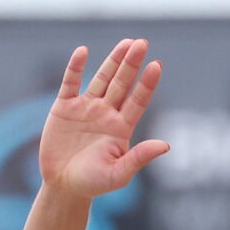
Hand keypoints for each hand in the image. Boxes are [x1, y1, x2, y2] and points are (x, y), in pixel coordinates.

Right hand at [38, 38, 169, 199]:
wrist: (63, 186)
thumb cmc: (94, 183)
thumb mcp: (119, 174)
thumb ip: (140, 157)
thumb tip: (166, 145)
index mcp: (121, 128)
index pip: (138, 101)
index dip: (147, 84)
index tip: (157, 66)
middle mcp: (106, 114)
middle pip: (122, 84)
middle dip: (132, 64)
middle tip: (142, 43)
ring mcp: (86, 108)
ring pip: (102, 78)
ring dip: (113, 61)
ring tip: (126, 43)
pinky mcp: (64, 107)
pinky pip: (70, 83)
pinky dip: (75, 67)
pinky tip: (83, 52)